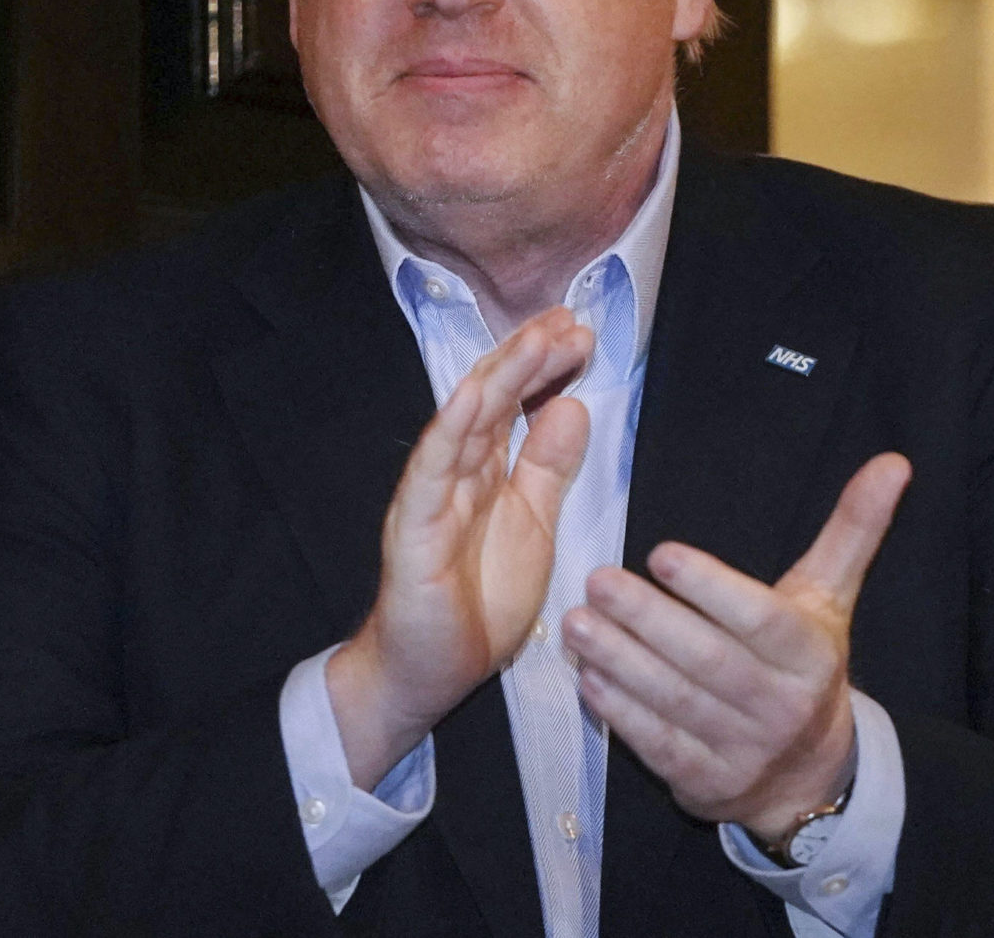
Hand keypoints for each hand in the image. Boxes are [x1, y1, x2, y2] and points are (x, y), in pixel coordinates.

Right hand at [328, 307, 593, 788]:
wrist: (429, 673)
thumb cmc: (475, 602)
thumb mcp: (533, 525)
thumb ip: (547, 468)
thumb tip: (571, 406)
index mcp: (485, 471)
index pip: (514, 403)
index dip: (544, 366)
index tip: (580, 333)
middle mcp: (455, 473)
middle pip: (491, 399)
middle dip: (529, 357)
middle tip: (567, 320)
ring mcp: (430, 496)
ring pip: (463, 423)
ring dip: (500, 378)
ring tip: (535, 340)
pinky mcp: (412, 529)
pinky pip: (430, 473)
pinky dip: (450, 431)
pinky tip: (473, 398)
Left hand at [564, 452, 911, 837]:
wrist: (809, 775)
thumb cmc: (806, 665)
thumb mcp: (831, 600)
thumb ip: (852, 530)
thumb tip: (894, 462)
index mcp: (811, 655)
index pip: (761, 619)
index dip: (712, 588)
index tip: (661, 553)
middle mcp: (781, 706)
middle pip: (709, 660)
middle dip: (649, 619)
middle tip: (597, 580)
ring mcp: (743, 751)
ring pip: (676, 702)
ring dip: (621, 661)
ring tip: (577, 622)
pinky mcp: (705, 784)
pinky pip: (658, 747)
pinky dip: (620, 713)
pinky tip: (588, 676)